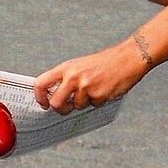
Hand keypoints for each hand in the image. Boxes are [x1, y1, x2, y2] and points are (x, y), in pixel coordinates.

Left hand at [33, 39, 149, 113]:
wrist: (128, 58)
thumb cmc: (105, 62)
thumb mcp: (80, 65)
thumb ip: (67, 78)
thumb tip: (55, 94)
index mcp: (66, 68)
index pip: (41, 83)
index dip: (39, 97)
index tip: (43, 103)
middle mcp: (73, 77)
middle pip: (56, 103)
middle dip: (61, 109)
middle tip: (67, 108)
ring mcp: (85, 87)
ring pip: (77, 106)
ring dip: (85, 102)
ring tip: (94, 89)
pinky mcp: (98, 95)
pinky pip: (93, 105)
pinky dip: (98, 101)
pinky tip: (104, 89)